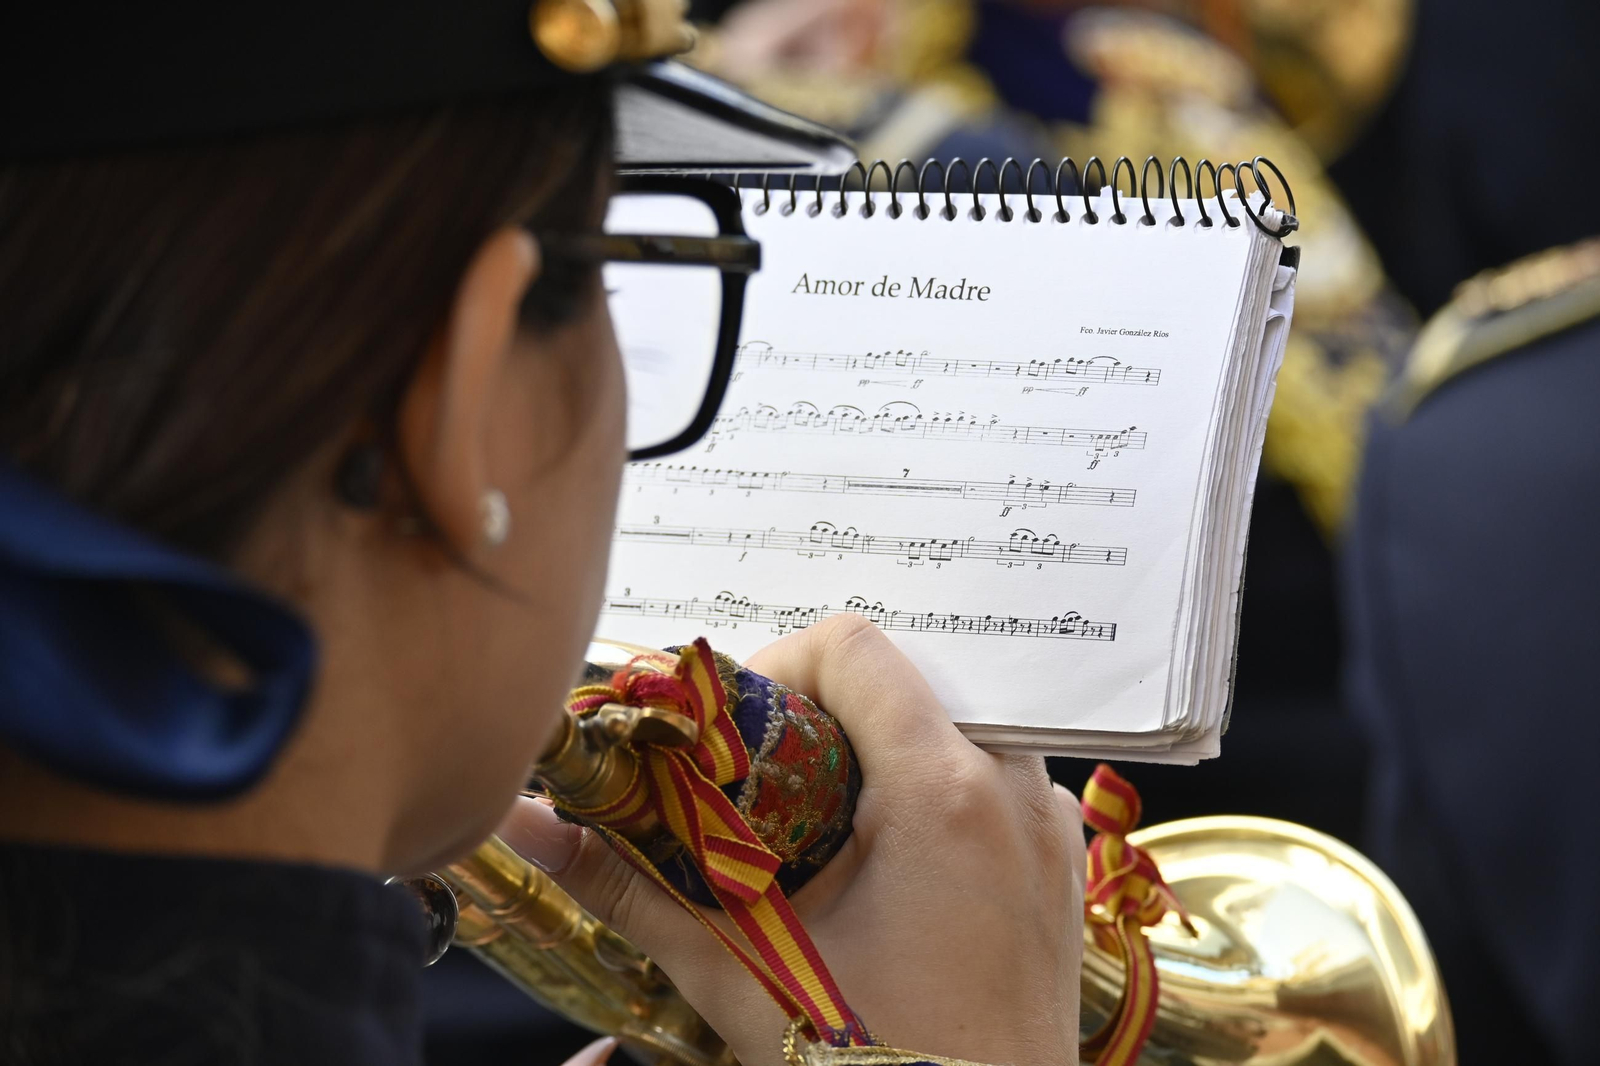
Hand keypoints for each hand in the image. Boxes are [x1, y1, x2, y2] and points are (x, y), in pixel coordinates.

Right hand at [499, 616, 1083, 1065]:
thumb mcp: (739, 975)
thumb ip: (630, 887)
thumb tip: (525, 824)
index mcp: (942, 792)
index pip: (851, 646)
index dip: (776, 668)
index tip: (736, 745)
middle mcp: (1012, 787)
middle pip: (899, 679)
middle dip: (817, 719)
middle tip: (763, 796)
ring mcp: (1048, 822)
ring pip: (946, 723)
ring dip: (874, 753)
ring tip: (821, 835)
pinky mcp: (1059, 860)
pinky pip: (991, 776)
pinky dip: (930, 792)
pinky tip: (887, 865)